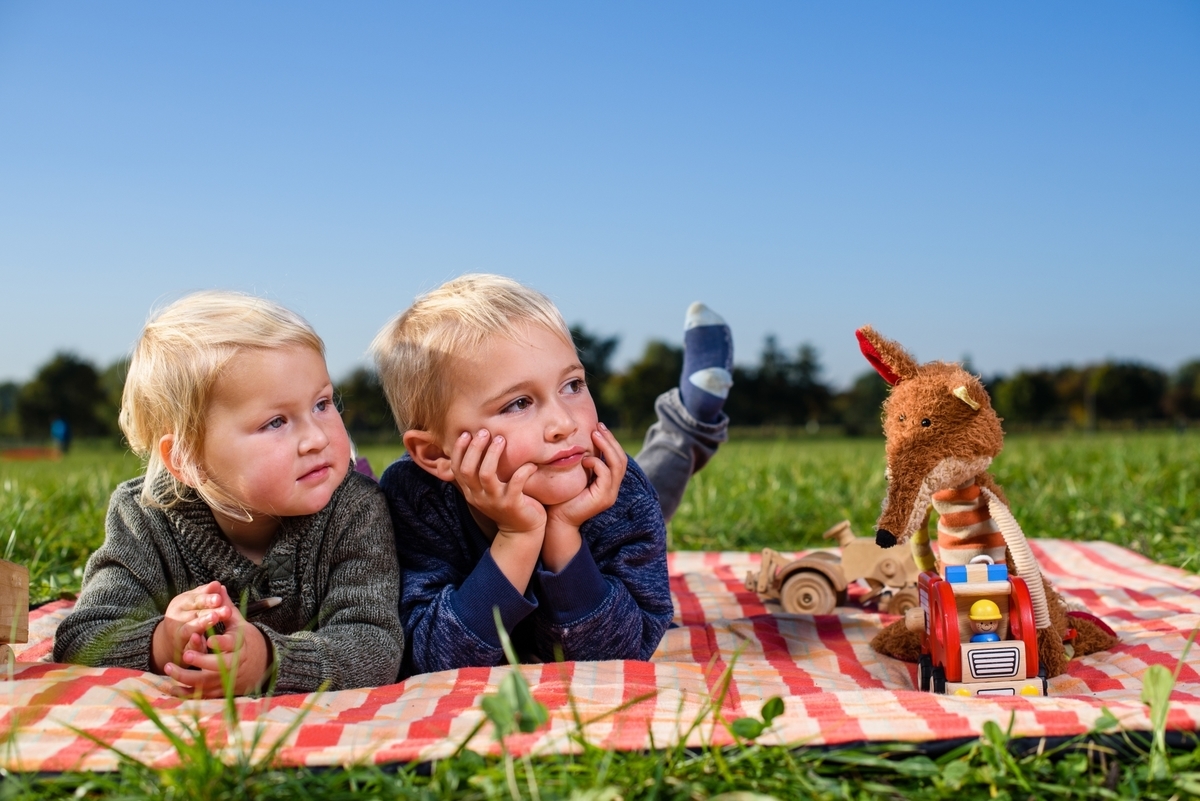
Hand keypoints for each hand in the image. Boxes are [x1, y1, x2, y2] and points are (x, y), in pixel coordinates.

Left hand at [163, 585, 270, 697]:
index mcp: (239, 646)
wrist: (256, 664)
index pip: (231, 646)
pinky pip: (196, 695)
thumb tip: (219, 586)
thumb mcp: (238, 623)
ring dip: (185, 677)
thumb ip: (226, 607)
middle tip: (184, 655)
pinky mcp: (215, 691)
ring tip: (168, 667)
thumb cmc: (242, 640)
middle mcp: (233, 665)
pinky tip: (165, 686)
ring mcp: (224, 680)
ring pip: (204, 683)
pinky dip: (180, 693)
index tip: (208, 639)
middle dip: (201, 661)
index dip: (220, 644)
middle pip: (218, 667)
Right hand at [450, 428, 545, 593]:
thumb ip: (481, 473)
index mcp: (471, 491)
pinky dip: (523, 471)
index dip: (459, 450)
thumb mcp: (489, 490)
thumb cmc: (507, 503)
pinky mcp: (513, 505)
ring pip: (486, 475)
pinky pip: (516, 484)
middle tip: (485, 432)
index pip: (457, 469)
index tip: (466, 433)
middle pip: (468, 469)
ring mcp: (495, 502)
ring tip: (501, 440)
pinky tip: (531, 464)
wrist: (522, 532)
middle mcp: (478, 497)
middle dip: (475, 448)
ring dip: (492, 454)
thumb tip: (478, 445)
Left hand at [546, 423, 626, 528]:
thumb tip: (581, 442)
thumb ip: (583, 463)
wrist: (557, 520)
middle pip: (622, 459)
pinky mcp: (603, 498)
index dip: (611, 442)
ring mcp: (610, 494)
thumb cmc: (562, 497)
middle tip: (599, 426)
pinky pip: (606, 474)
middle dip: (611, 440)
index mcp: (608, 483)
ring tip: (595, 435)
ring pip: (617, 464)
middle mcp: (613, 488)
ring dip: (607, 447)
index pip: (618, 458)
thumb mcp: (576, 476)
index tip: (599, 427)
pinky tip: (585, 460)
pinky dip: (597, 464)